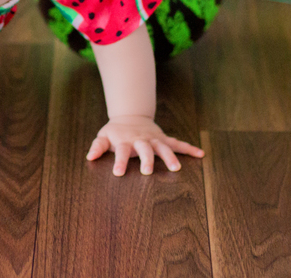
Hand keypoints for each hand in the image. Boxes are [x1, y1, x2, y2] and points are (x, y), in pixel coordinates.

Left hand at [86, 114, 203, 175]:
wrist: (130, 116)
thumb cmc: (115, 132)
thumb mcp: (104, 136)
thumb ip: (97, 146)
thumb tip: (89, 157)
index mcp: (125, 141)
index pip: (121, 152)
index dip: (119, 162)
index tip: (118, 173)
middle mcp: (141, 140)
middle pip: (144, 150)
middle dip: (147, 160)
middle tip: (147, 171)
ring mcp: (154, 139)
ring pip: (163, 147)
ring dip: (169, 157)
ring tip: (176, 168)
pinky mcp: (164, 139)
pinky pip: (178, 144)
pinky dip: (189, 149)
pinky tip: (200, 154)